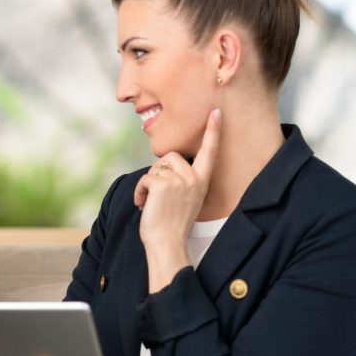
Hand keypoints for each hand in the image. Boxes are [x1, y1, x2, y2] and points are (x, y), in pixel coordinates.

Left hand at [134, 109, 220, 291]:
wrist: (167, 244)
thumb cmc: (172, 225)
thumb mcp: (185, 199)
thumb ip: (181, 181)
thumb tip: (165, 168)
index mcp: (202, 181)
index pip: (209, 152)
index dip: (212, 131)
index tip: (216, 112)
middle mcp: (194, 179)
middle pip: (170, 156)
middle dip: (158, 171)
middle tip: (157, 195)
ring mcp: (180, 181)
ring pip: (156, 167)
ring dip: (148, 184)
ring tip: (152, 203)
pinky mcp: (163, 183)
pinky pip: (145, 177)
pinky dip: (139, 191)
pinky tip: (144, 205)